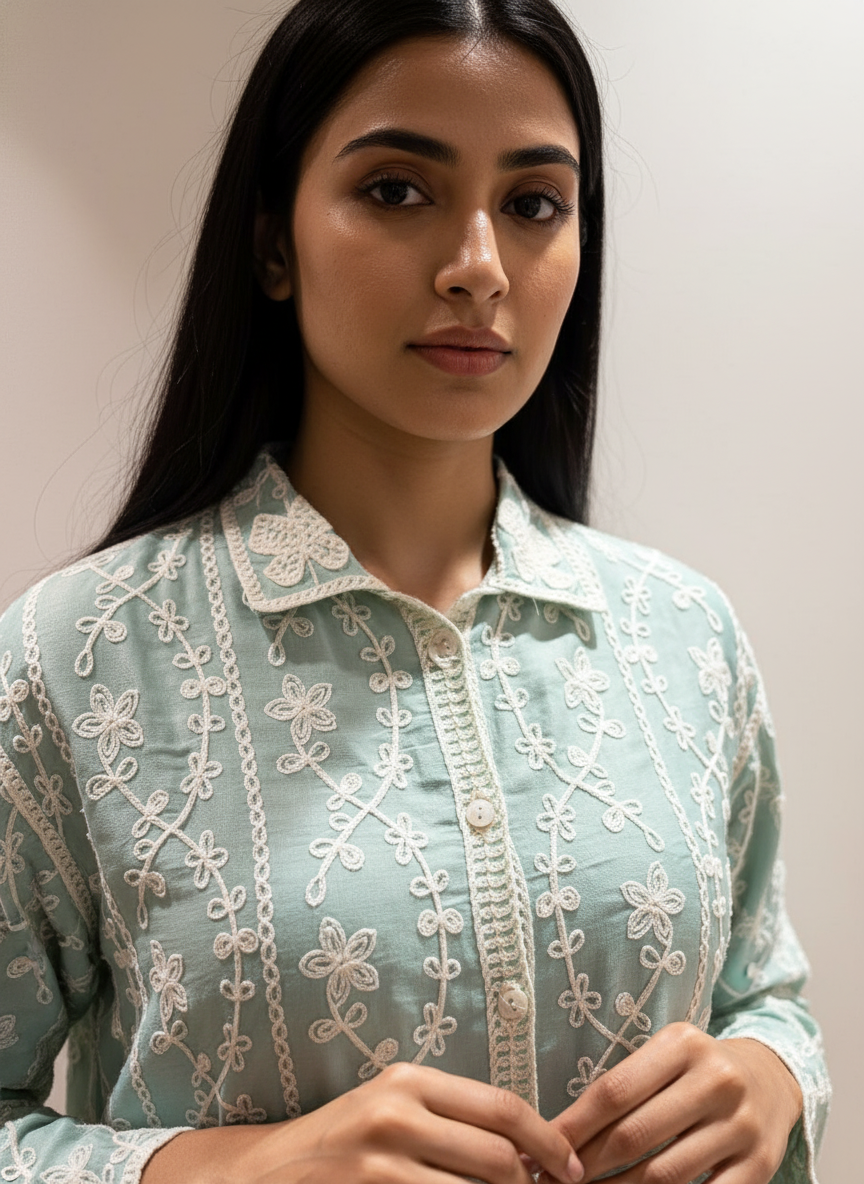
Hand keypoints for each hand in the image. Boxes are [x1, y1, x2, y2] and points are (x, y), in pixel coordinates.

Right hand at [143, 1062, 584, 1183]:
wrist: (264, 1175)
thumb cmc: (343, 1142)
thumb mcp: (393, 1109)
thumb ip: (452, 1119)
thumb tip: (529, 1152)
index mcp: (409, 1080)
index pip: (503, 1107)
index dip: (549, 1142)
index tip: (573, 1169)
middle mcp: (395, 1114)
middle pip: (498, 1159)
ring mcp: (379, 1163)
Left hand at [541, 1023, 802, 1183]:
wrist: (771, 1077)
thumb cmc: (698, 1069)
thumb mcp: (665, 1057)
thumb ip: (624, 1087)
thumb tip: (561, 1133)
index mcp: (683, 1044)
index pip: (614, 1091)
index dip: (574, 1126)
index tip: (543, 1150)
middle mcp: (716, 1080)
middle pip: (634, 1136)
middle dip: (588, 1165)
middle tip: (556, 1180)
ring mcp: (741, 1126)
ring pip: (664, 1176)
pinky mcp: (760, 1166)